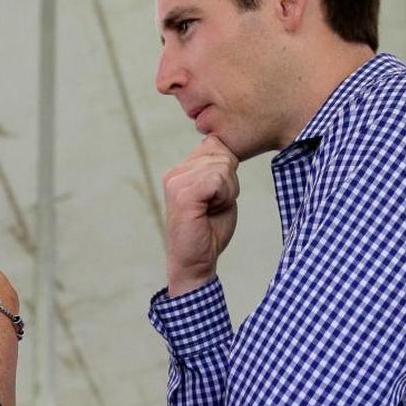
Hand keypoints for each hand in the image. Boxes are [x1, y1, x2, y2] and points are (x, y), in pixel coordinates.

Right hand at [162, 136, 238, 295]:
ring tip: (212, 210)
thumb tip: (218, 141)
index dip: (228, 171)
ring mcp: (176, 182)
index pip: (216, 146)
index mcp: (181, 171)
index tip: (217, 197)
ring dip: (227, 191)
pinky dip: (224, 196)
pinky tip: (211, 211)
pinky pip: (218, 179)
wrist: (196, 263)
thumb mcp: (219, 193)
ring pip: (223, 167)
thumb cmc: (209, 232)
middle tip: (215, 206)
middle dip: (230, 182)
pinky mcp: (183, 194)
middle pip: (222, 155)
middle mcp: (175, 173)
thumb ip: (218, 168)